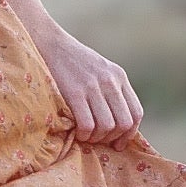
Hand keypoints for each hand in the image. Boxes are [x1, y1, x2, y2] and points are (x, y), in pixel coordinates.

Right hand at [33, 24, 142, 147]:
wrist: (49, 43)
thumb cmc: (71, 62)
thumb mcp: (99, 70)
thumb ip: (110, 90)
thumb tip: (116, 122)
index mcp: (118, 76)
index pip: (136, 112)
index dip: (130, 133)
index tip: (118, 143)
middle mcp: (110, 81)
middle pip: (124, 122)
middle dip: (113, 138)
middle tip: (99, 142)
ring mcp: (92, 87)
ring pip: (107, 126)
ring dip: (97, 138)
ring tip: (86, 137)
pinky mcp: (74, 92)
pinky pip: (88, 124)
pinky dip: (84, 135)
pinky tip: (77, 133)